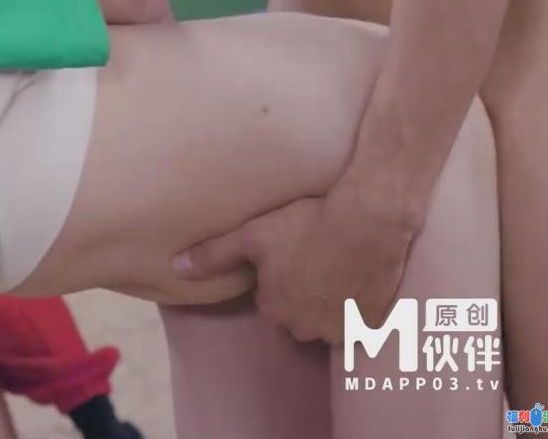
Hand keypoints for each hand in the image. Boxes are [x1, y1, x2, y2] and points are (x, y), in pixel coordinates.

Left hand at [172, 186, 414, 343]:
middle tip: (314, 258)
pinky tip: (356, 279)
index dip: (279, 278)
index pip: (270, 302)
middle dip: (303, 294)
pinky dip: (358, 307)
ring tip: (336, 267)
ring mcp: (342, 329)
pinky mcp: (372, 323)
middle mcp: (306, 328)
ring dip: (330, 302)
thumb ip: (212, 256)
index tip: (290, 256)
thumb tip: (175, 269)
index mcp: (274, 311)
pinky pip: (360, 323)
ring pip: (328, 320)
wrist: (368, 220)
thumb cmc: (307, 224)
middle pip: (298, 315)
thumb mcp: (252, 235)